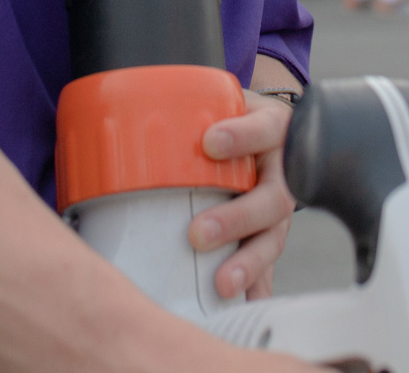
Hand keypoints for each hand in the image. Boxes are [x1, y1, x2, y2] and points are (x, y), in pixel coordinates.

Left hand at [188, 93, 295, 299]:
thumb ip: (188, 109)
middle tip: (198, 234)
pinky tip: (244, 306)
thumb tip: (124, 122)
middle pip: (270, 198)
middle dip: (237, 218)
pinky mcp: (271, 236)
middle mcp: (283, 172)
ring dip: (247, 263)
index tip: (210, 142)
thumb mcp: (220, 101)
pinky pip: (269, 266)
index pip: (263, 129)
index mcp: (272, 130)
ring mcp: (280, 209)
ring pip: (272, 238)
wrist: (264, 130)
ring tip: (221, 283)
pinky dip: (256, 288)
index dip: (241, 136)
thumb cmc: (231, 116)